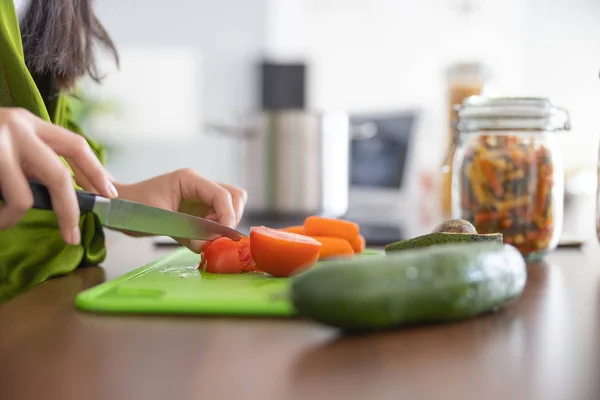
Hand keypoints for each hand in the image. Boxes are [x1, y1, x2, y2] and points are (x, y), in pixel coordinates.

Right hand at [0, 107, 117, 244]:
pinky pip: (3, 204)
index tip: (109, 194)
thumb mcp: (6, 145)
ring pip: (24, 198)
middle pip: (60, 176)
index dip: (95, 171)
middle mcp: (16, 127)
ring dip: (14, 219)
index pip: (75, 145)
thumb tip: (68, 192)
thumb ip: (31, 160)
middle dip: (70, 210)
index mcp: (28, 122)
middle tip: (72, 236)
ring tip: (1, 222)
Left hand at [114, 168, 246, 252]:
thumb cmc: (132, 207)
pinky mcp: (198, 209)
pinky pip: (218, 217)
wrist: (118, 207)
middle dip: (231, 217)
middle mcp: (199, 185)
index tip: (226, 236)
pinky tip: (202, 236)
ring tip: (208, 235)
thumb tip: (208, 246)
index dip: (228, 216)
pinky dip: (217, 229)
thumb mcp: (159, 221)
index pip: (221, 195)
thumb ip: (186, 232)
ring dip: (226, 223)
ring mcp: (200, 196)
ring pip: (230, 205)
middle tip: (217, 235)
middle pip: (234, 196)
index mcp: (189, 180)